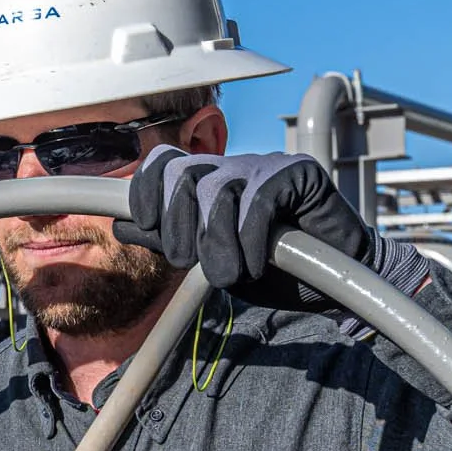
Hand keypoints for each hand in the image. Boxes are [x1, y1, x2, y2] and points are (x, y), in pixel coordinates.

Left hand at [113, 148, 417, 310]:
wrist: (330, 287)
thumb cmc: (272, 272)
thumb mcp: (209, 259)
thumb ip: (169, 240)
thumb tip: (121, 222)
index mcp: (209, 181)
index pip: (162, 163)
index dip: (143, 189)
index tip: (141, 221)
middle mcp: (234, 166)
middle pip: (182, 175)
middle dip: (179, 226)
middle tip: (197, 262)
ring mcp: (266, 165)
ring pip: (216, 190)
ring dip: (218, 242)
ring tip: (235, 271)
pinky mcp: (298, 173)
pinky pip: (257, 200)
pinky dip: (250, 239)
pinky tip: (259, 261)